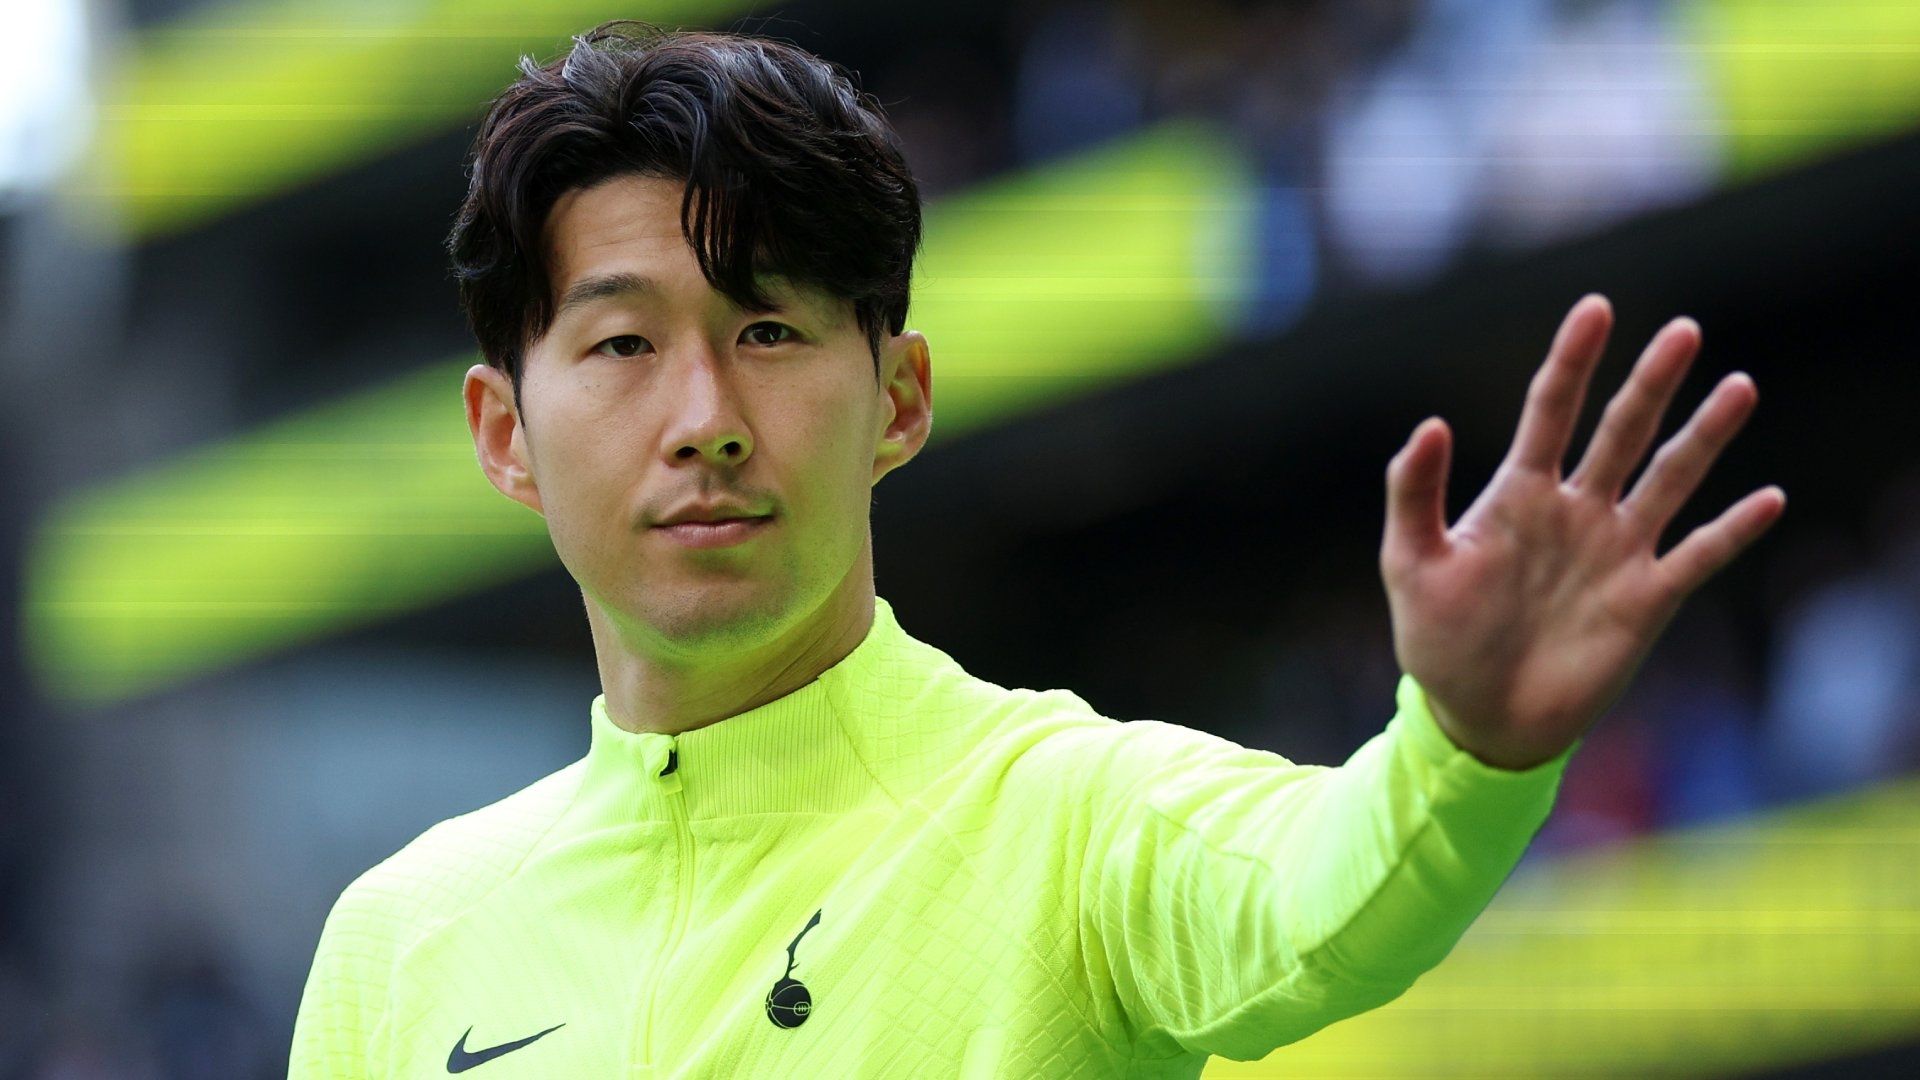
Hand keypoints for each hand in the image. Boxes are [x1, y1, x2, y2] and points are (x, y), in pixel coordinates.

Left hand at [1379, 294, 1785, 769]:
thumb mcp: (1410, 564)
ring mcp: (1616, 552)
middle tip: (1683, 330)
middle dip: (1651, 382)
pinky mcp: (1646, 600)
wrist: (1478, 721)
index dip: (1572, 359)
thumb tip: (1430, 424)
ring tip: (1739, 386)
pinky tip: (1768, 498)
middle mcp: (1576, 511)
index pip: (1550, 410)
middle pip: (1621, 430)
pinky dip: (1733, 531)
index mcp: (1518, 494)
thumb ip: (1414, 494)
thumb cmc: (1438, 642)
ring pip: (1670, 478)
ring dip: (1704, 435)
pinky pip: (1698, 556)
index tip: (1594, 308)